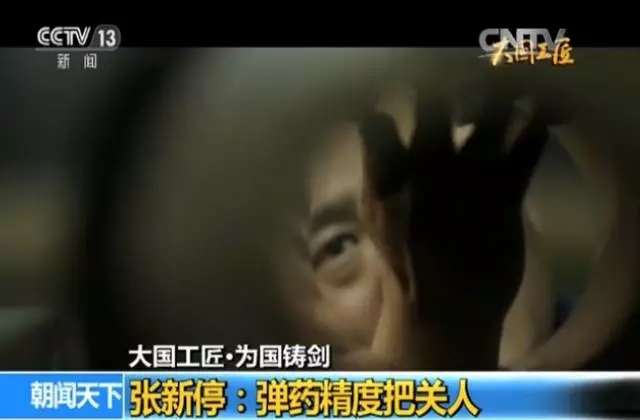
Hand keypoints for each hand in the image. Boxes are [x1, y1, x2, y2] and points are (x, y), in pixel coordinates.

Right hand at [359, 85, 552, 330]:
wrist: (440, 312)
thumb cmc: (404, 265)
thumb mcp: (375, 218)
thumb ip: (377, 174)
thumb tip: (375, 137)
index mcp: (385, 181)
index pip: (376, 123)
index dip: (387, 113)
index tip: (396, 114)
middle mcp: (423, 172)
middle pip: (433, 105)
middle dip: (442, 94)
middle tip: (453, 98)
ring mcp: (466, 182)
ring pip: (486, 115)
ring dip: (495, 100)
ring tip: (498, 100)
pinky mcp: (505, 198)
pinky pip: (527, 145)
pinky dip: (535, 126)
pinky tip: (537, 120)